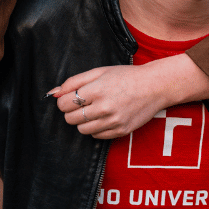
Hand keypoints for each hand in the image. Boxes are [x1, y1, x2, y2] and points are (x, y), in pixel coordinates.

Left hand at [48, 54, 208, 139]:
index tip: (70, 98)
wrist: (154, 86)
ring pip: (82, 130)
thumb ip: (74, 81)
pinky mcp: (121, 131)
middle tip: (82, 104)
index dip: (63, 101)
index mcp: (96, 90)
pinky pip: (96, 136)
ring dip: (83, 121)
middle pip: (70, 119)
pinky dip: (96, 128)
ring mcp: (113, 121)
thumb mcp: (99, 71)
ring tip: (93, 110)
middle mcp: (104, 107)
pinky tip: (104, 117)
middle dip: (71, 112)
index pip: (64, 104)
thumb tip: (54, 93)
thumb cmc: (126, 76)